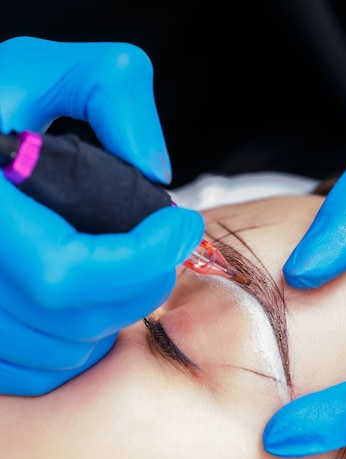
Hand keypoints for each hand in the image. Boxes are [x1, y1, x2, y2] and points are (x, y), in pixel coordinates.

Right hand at [0, 36, 203, 394]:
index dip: (139, 260)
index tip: (181, 224)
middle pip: (70, 319)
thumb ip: (111, 90)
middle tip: (166, 249)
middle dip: (141, 288)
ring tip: (129, 273)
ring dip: (113, 319)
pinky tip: (91, 307)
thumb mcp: (43, 68)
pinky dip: (76, 350)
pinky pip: (33, 372)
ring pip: (57, 352)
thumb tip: (155, 170)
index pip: (65, 271)